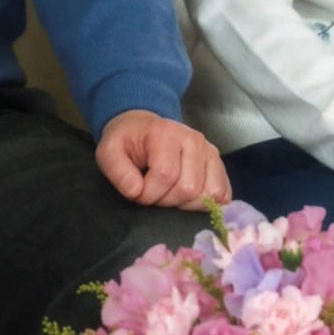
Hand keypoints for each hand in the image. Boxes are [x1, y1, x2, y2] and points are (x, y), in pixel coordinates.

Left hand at [96, 110, 229, 207]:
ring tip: (170, 195)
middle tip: (153, 194)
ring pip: (209, 194)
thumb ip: (118, 172)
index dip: (149, 194)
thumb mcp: (109, 152)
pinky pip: (223, 195)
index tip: (137, 192)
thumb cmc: (127, 142)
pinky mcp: (219, 166)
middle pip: (188, 188)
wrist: (142, 129)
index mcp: (167, 133)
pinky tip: (187, 200)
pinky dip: (206, 204)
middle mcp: (194, 140)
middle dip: (166, 200)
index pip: (166, 175)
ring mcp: (210, 153)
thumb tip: (136, 191)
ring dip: (187, 205)